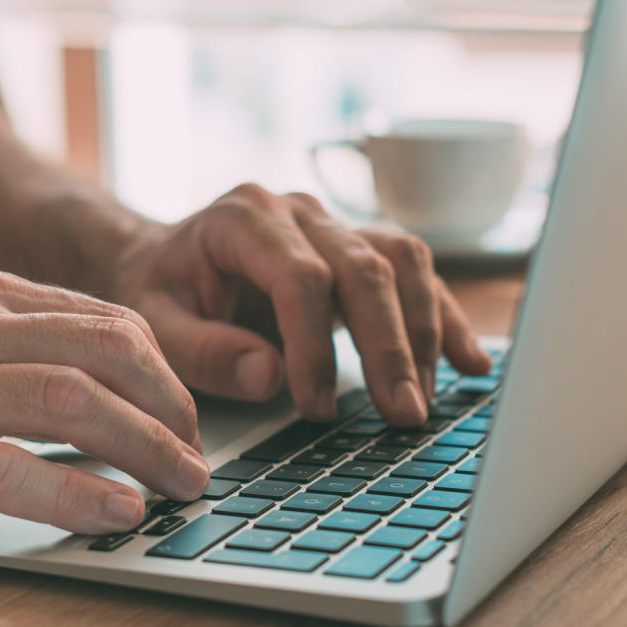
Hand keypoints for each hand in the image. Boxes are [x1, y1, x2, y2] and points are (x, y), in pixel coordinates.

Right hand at [0, 268, 204, 539]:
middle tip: (198, 450)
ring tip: (184, 485)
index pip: (97, 316)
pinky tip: (117, 514)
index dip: (158, 366)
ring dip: (147, 446)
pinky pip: (10, 468)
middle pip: (105, 348)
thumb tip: (63, 378)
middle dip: (171, 402)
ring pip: (74, 400)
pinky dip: (77, 492)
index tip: (182, 407)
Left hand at [111, 184, 491, 426]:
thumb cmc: (160, 293)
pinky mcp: (360, 248)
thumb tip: (269, 375)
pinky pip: (416, 273)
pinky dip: (443, 319)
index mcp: (244, 218)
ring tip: (427, 401)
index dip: (315, 344)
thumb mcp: (157, 325)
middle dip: (388, 347)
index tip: (317, 407)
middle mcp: (299, 211)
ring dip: (423, 334)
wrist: (163, 260)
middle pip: (364, 268)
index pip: (300, 276)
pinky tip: (470, 364)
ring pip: (403, 262)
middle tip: (402, 415)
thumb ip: (204, 350)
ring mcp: (335, 224)